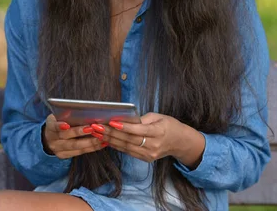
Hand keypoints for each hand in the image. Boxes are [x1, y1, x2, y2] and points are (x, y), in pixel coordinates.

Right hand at [42, 114, 107, 158]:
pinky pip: (80, 152)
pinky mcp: (64, 155)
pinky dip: (92, 148)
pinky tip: (101, 144)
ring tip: (101, 137)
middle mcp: (53, 140)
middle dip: (80, 133)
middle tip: (93, 128)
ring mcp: (58, 150)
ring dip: (90, 142)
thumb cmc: (59, 122)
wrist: (50, 137)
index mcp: (50, 127)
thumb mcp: (58, 116)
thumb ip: (65, 114)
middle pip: (67, 138)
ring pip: (76, 147)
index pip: (54, 127)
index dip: (60, 126)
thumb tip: (75, 110)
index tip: (67, 125)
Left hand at [89, 113, 204, 167]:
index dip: (124, 127)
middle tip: (96, 127)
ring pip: (126, 147)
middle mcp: (154, 145)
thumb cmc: (169, 125)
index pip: (138, 130)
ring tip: (97, 133)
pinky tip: (106, 140)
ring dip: (110, 140)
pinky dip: (116, 145)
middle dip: (111, 133)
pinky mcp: (146, 159)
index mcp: (159, 132)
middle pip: (129, 139)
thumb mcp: (159, 117)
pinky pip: (128, 151)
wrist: (180, 142)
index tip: (111, 122)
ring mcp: (149, 154)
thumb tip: (125, 119)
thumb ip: (142, 119)